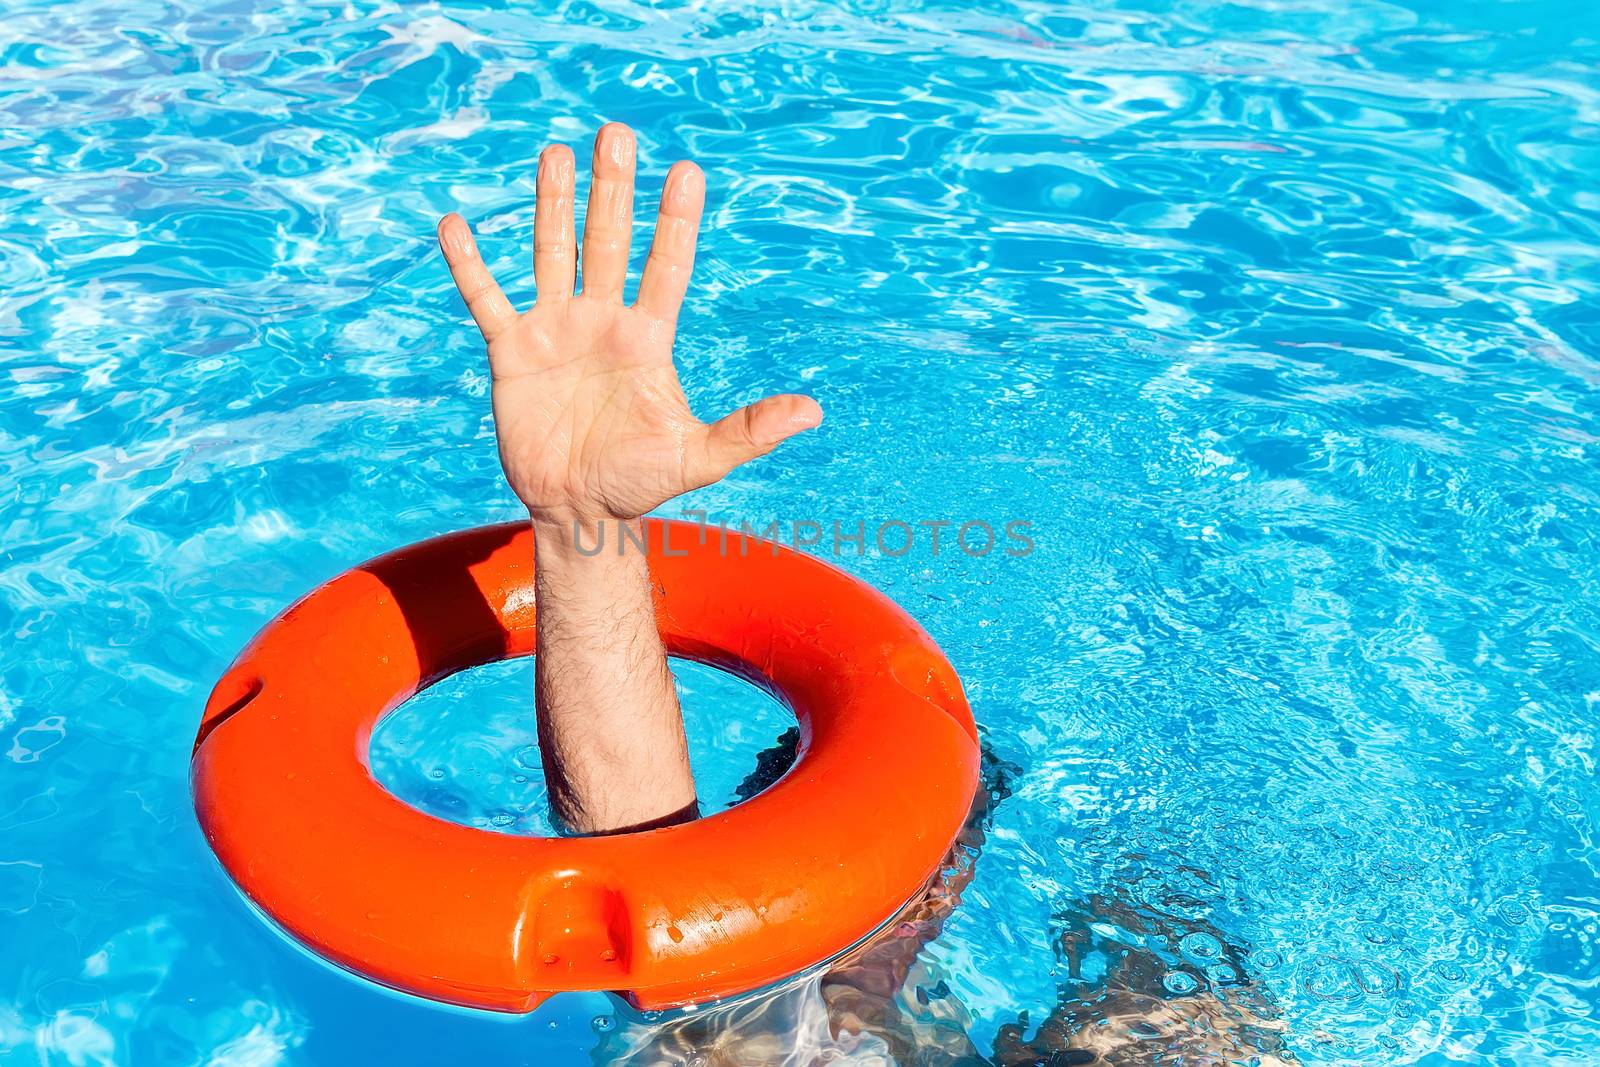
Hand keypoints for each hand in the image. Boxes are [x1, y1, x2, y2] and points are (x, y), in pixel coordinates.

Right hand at [437, 123, 822, 527]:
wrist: (579, 509)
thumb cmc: (640, 481)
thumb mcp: (698, 459)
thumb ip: (749, 432)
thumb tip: (813, 413)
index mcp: (647, 338)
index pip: (666, 267)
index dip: (675, 222)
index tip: (688, 172)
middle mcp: (602, 321)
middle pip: (608, 242)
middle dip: (612, 189)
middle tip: (616, 133)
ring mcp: (555, 330)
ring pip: (553, 253)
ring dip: (553, 205)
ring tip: (556, 153)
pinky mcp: (511, 351)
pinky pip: (487, 298)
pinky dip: (470, 265)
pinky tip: (455, 226)